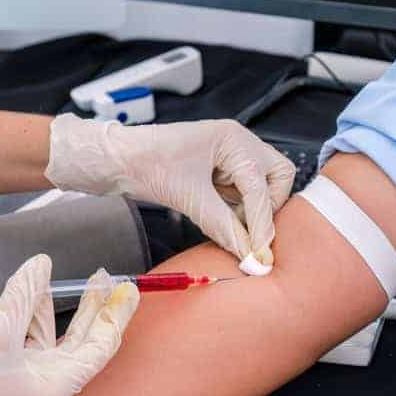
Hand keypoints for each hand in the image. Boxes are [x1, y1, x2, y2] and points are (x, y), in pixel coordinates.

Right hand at [0, 254, 139, 395]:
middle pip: (80, 347)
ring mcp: (19, 389)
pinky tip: (36, 294)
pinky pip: (28, 346)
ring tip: (79, 280)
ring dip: (64, 312)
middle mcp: (41, 394)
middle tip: (109, 280)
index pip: (98, 349)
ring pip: (53, 344)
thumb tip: (43, 265)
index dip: (116, 316)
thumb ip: (25, 295)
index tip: (129, 289)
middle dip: (96, 311)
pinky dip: (34, 319)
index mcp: (51, 391)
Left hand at [46, 114, 295, 268]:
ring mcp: (229, 157)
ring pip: (262, 188)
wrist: (117, 162)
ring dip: (252, 212)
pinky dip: (237, 212)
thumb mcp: (189, 199)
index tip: (260, 255)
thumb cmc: (145, 164)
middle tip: (250, 233)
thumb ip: (225, 227)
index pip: (262, 187)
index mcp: (233, 139)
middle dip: (268, 207)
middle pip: (278, 178)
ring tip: (230, 229)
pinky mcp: (218, 172)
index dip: (262, 223)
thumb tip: (251, 255)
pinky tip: (221, 223)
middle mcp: (237, 144)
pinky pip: (241, 195)